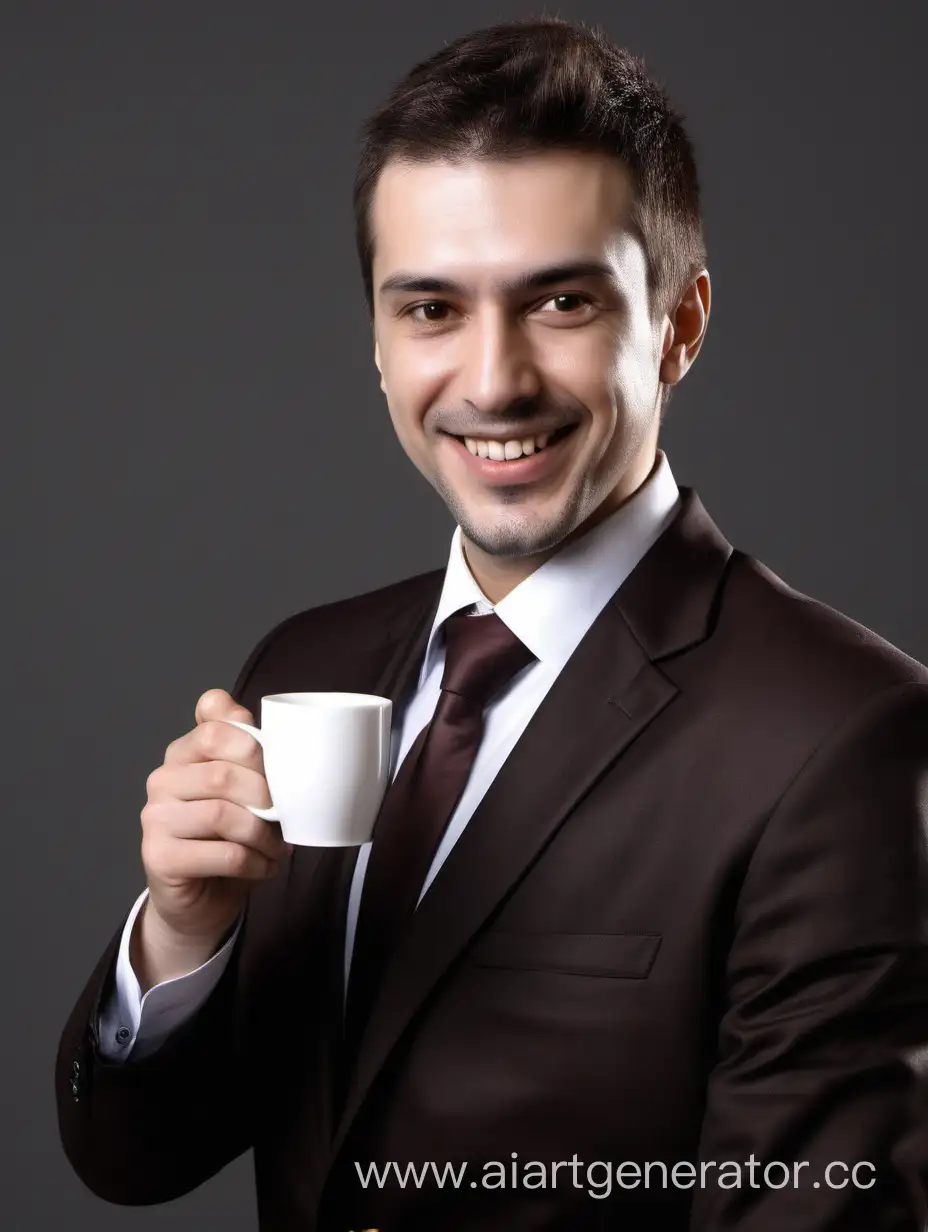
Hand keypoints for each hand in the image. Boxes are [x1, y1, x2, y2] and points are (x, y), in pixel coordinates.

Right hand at [139, 687, 290, 952]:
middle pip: (221, 774)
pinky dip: (255, 862)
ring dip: (262, 835)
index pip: (214, 727)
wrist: (200, 898)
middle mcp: (162, 780)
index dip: (253, 745)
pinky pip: (223, 854)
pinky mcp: (160, 857)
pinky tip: (264, 866)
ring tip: (277, 847)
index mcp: (182, 754)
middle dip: (265, 796)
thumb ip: (252, 754)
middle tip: (284, 815)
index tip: (277, 768)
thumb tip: (286, 733)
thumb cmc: (227, 836)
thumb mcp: (244, 791)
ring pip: (221, 815)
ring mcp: (156, 819)